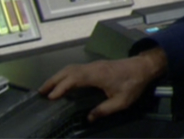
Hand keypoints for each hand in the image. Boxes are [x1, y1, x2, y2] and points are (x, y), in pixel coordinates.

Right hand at [38, 47, 167, 121]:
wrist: (144, 67)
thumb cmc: (133, 84)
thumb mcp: (121, 101)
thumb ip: (104, 110)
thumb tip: (88, 119)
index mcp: (96, 75)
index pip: (73, 79)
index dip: (61, 88)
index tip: (50, 97)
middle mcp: (92, 67)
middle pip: (68, 71)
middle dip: (53, 81)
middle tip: (40, 92)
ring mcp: (94, 65)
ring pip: (71, 68)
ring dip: (58, 76)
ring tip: (47, 88)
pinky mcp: (96, 66)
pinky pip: (76, 69)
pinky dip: (66, 75)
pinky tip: (63, 83)